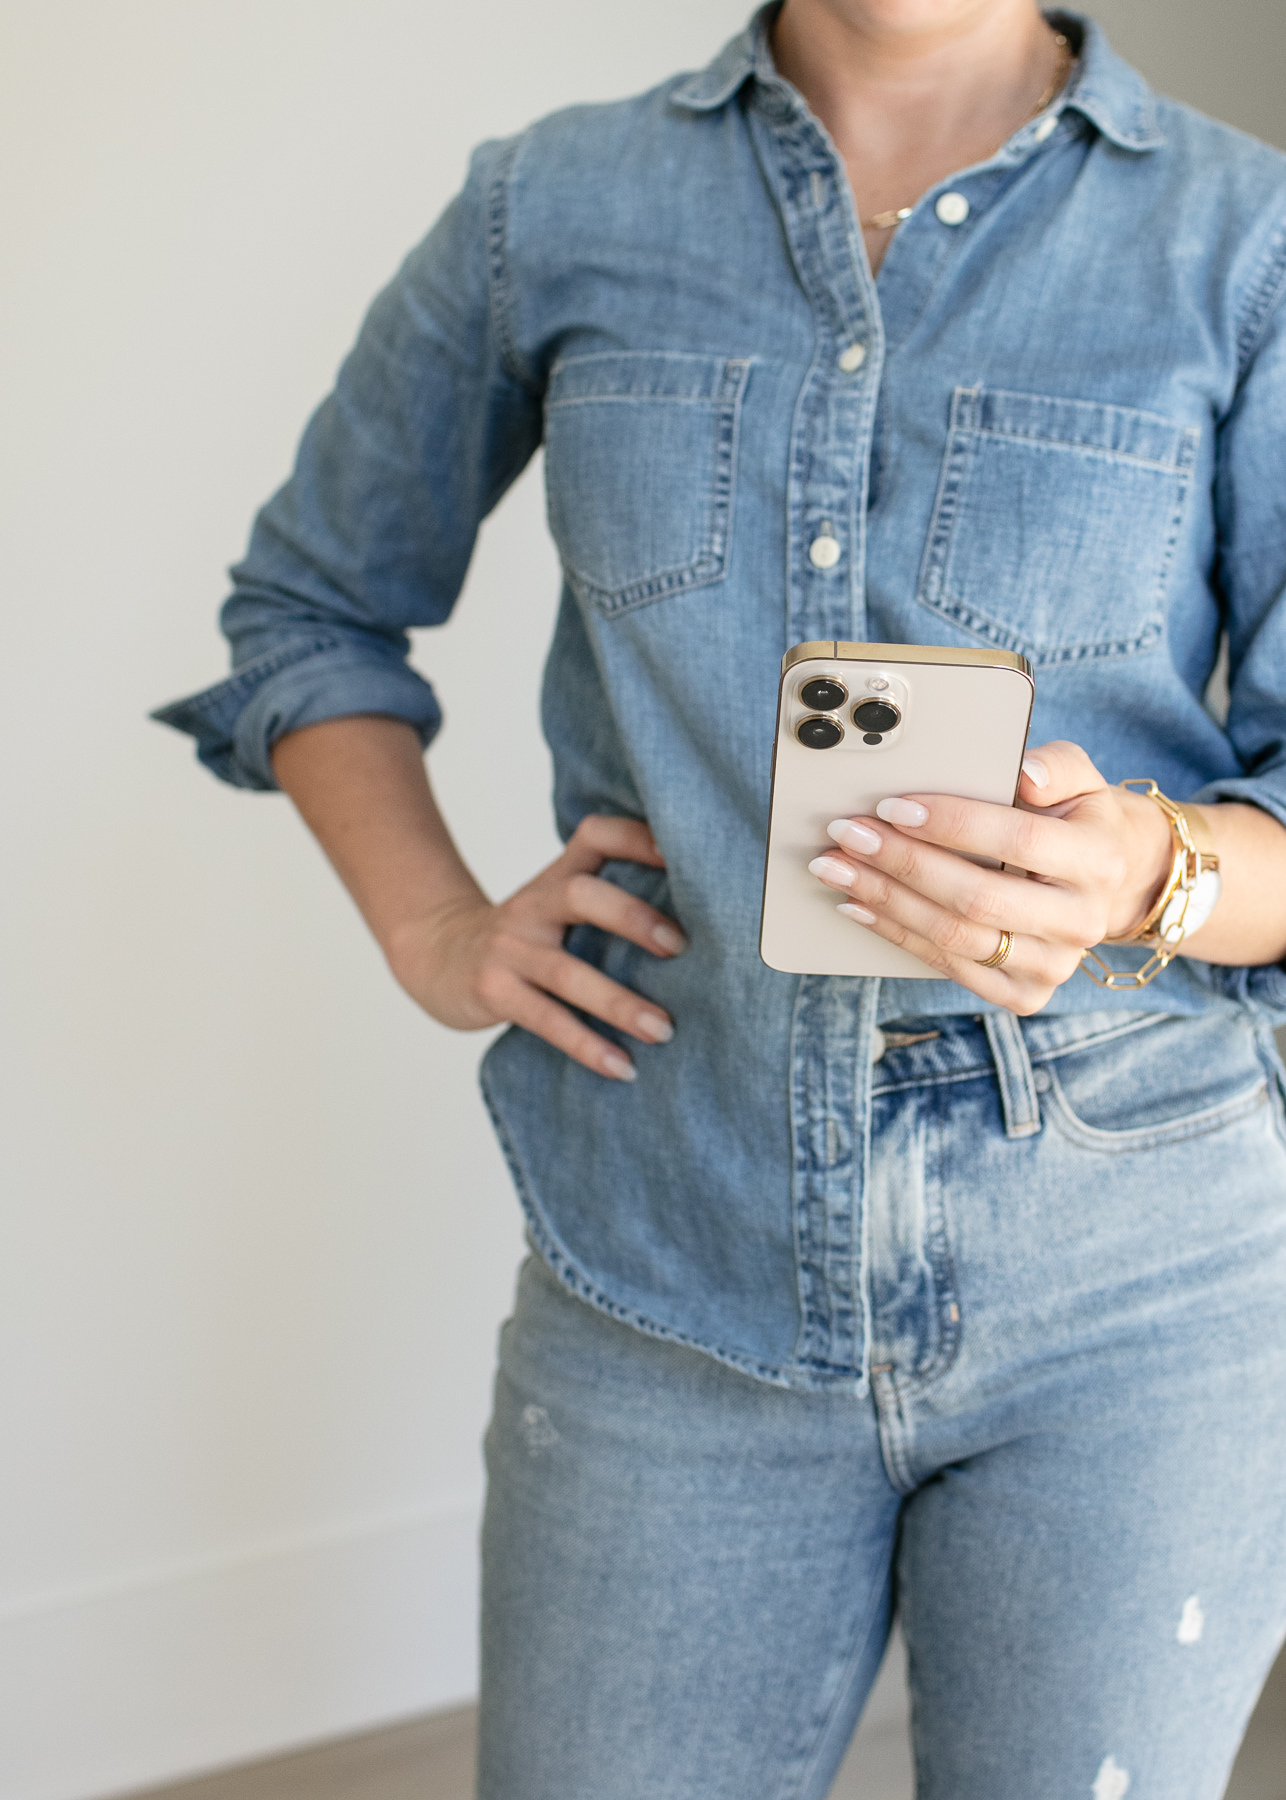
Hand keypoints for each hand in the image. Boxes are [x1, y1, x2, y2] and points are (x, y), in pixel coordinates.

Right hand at [383, 814, 685, 1079]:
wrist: (437, 956)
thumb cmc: (523, 936)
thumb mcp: (556, 904)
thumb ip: (609, 901)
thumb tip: (704, 922)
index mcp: (556, 877)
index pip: (595, 836)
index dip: (638, 837)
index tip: (686, 855)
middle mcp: (533, 905)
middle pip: (580, 895)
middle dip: (633, 918)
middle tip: (682, 948)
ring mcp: (509, 948)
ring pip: (567, 972)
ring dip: (619, 1003)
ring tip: (663, 1030)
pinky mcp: (494, 992)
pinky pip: (546, 1020)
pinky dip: (587, 1046)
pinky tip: (623, 1068)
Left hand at [806, 741, 1174, 1013]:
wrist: (1106, 881)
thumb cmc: (1074, 819)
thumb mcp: (1080, 778)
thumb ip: (1056, 765)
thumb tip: (1024, 774)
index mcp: (1098, 861)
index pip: (1020, 840)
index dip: (952, 823)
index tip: (892, 806)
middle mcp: (1081, 921)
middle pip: (977, 896)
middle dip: (901, 862)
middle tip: (847, 834)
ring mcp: (1053, 966)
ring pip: (955, 937)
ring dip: (885, 900)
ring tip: (837, 868)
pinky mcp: (1023, 995)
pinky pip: (948, 967)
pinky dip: (896, 935)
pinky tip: (859, 905)